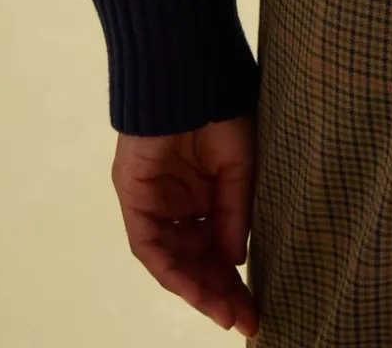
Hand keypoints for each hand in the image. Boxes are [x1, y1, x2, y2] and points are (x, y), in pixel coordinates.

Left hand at [111, 114, 260, 335]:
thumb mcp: (239, 165)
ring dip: (197, 289)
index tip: (257, 308)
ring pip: (173, 260)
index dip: (235, 279)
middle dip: (219, 292)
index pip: (217, 246)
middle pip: (196, 260)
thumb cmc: (220, 106)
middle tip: (245, 319)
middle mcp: (177, 203)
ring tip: (224, 312)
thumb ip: (233, 213)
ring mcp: (154, 202)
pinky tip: (194, 289)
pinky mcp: (134, 197)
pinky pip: (149, 245)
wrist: (189, 72)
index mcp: (204, 192)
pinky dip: (171, 269)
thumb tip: (234, 261)